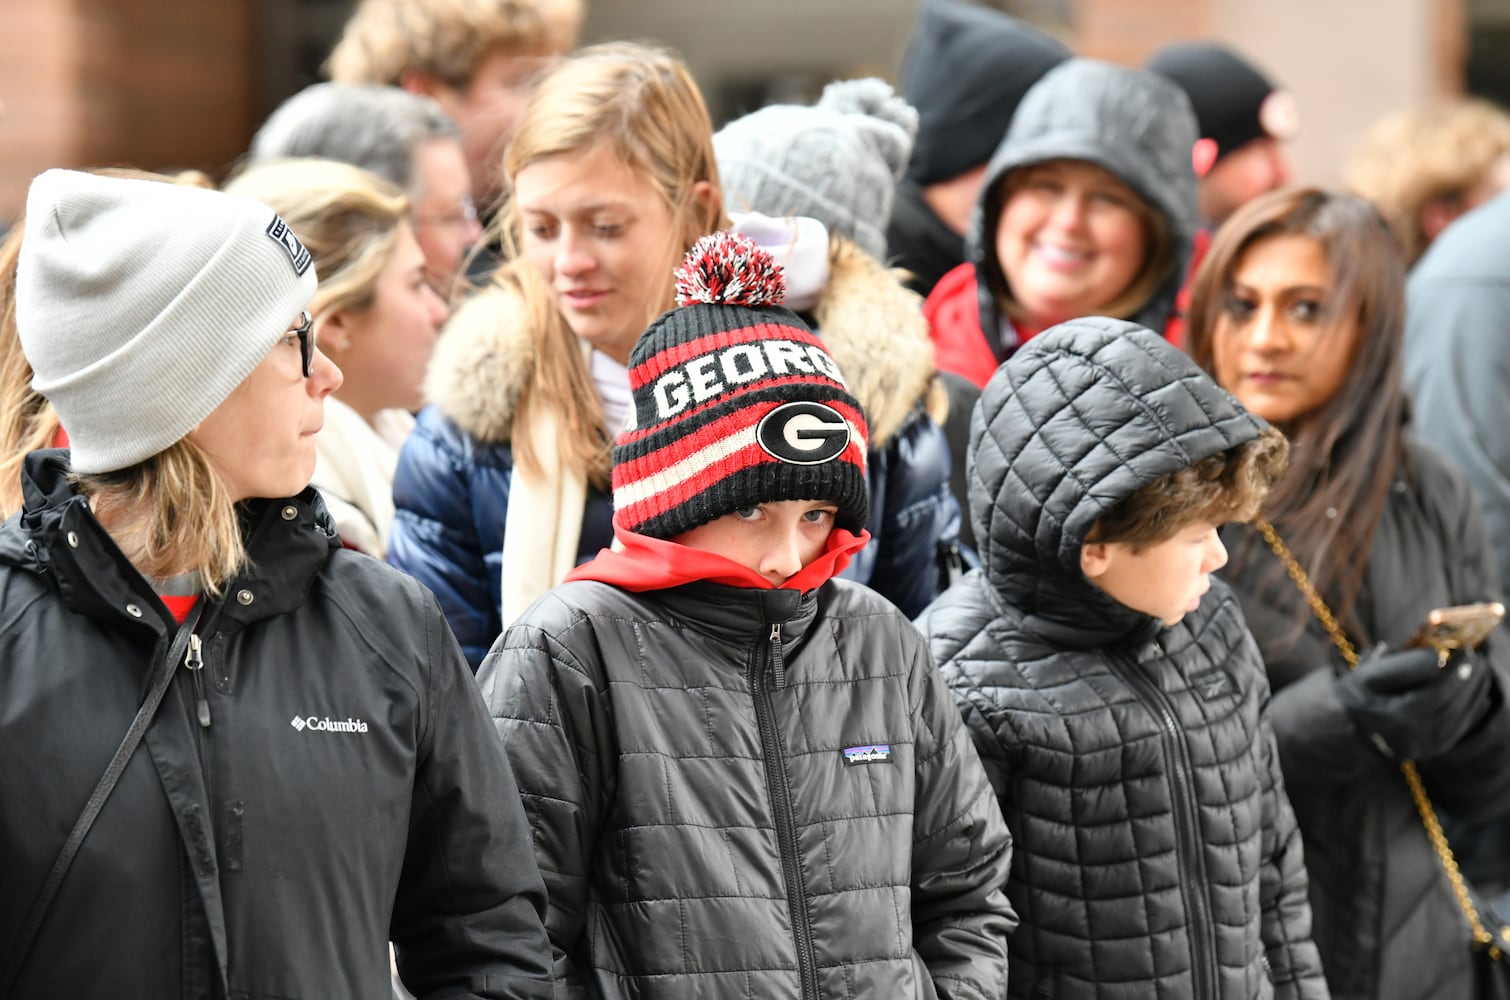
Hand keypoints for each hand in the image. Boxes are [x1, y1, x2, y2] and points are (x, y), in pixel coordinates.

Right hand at [1336, 645, 1493, 759]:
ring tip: (1477, 669)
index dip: (1453, 672)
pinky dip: (1471, 705)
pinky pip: (1460, 725)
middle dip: (1467, 678)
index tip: (1464, 649)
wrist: (1350, 726)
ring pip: (1460, 715)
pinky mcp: (1435, 748)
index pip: (1433, 694)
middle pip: (1451, 705)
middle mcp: (1413, 738)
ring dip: (1473, 690)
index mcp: (1394, 720)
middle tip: (1474, 655)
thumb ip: (1402, 665)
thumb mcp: (1369, 674)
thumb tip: (1438, 657)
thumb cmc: (1359, 693)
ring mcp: (1426, 747)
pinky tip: (1474, 688)